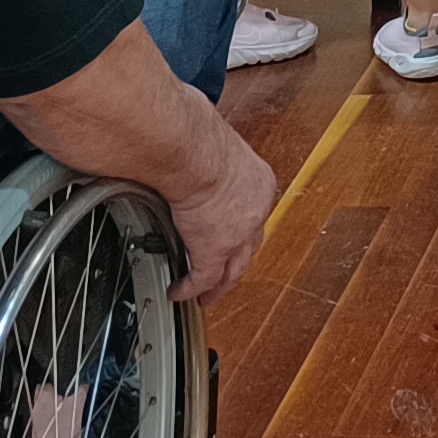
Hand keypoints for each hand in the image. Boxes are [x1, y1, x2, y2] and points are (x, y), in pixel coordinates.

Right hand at [162, 133, 276, 303]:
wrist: (197, 154)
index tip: (231, 234)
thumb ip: (211, 160)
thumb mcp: (218, 150)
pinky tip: (178, 292)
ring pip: (232, 270)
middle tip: (226, 276)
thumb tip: (192, 149)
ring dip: (220, 285)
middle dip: (237, 264)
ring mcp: (237, 235)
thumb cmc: (202, 142)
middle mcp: (254, 212)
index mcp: (258, 183)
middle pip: (250, 247)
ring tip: (207, 296)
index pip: (254, 212)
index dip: (243, 228)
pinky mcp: (214, 251)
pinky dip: (190, 288)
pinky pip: (202, 278)